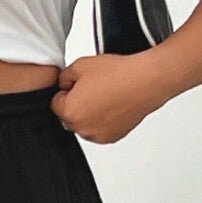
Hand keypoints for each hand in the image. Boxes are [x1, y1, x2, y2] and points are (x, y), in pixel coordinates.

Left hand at [49, 52, 172, 142]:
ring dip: (89, 113)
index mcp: (70, 112)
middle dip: (76, 103)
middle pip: (69, 116)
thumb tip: (63, 85)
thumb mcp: (80, 65)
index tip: (79, 84)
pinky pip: (99, 129)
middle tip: (94, 87)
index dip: (67, 91)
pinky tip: (113, 104)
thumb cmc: (118, 74)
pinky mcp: (112, 137)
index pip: (55, 103)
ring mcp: (98, 135)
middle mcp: (83, 128)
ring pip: (84, 124)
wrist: (146, 81)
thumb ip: (63, 77)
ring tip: (105, 94)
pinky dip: (103, 120)